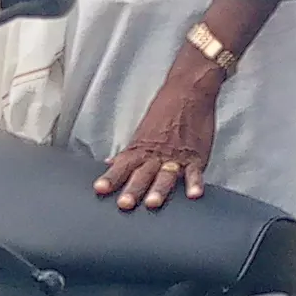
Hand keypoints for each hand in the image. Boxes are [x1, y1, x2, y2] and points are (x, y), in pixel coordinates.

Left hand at [94, 47, 224, 208]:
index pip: (122, 167)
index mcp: (141, 149)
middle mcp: (156, 155)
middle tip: (124, 203)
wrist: (188, 92)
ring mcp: (176, 157)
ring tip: (153, 203)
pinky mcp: (195, 157)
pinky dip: (194, 183)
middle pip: (142, 175)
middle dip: (133, 189)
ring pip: (166, 176)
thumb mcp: (142, 133)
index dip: (110, 178)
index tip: (99, 190)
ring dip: (159, 189)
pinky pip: (195, 172)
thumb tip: (110, 165)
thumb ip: (129, 153)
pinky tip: (193, 195)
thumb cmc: (165, 113)